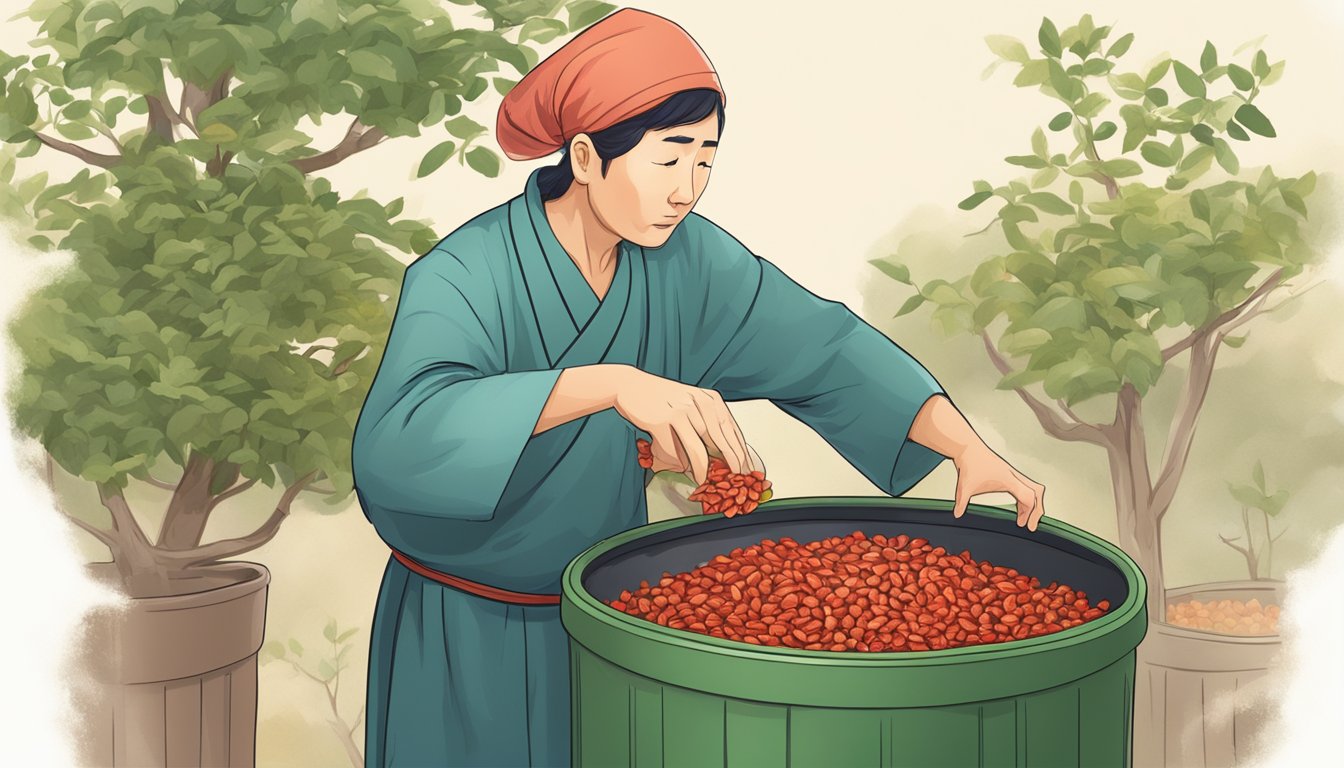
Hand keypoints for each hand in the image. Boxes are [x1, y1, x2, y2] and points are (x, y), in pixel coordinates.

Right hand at [612, 366, 750, 485]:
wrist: (630, 385)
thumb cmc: (663, 398)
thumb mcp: (691, 402)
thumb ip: (706, 422)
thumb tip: (722, 453)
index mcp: (709, 398)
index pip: (731, 429)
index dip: (741, 451)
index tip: (748, 467)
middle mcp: (697, 403)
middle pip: (720, 440)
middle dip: (731, 462)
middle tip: (735, 479)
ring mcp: (679, 412)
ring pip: (697, 449)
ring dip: (702, 469)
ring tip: (704, 480)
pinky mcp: (661, 421)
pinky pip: (673, 450)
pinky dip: (677, 462)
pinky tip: (680, 467)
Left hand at [950, 443, 1046, 531]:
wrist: (967, 447)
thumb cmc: (969, 462)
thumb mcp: (964, 487)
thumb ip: (961, 502)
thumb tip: (957, 514)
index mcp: (1008, 479)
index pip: (1028, 497)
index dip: (1029, 513)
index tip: (1023, 524)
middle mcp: (1013, 475)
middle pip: (1037, 493)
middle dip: (1037, 510)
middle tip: (1031, 525)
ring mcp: (1012, 473)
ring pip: (1033, 488)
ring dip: (1032, 503)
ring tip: (1023, 517)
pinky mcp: (1008, 472)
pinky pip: (1024, 485)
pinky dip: (1025, 496)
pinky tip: (1017, 505)